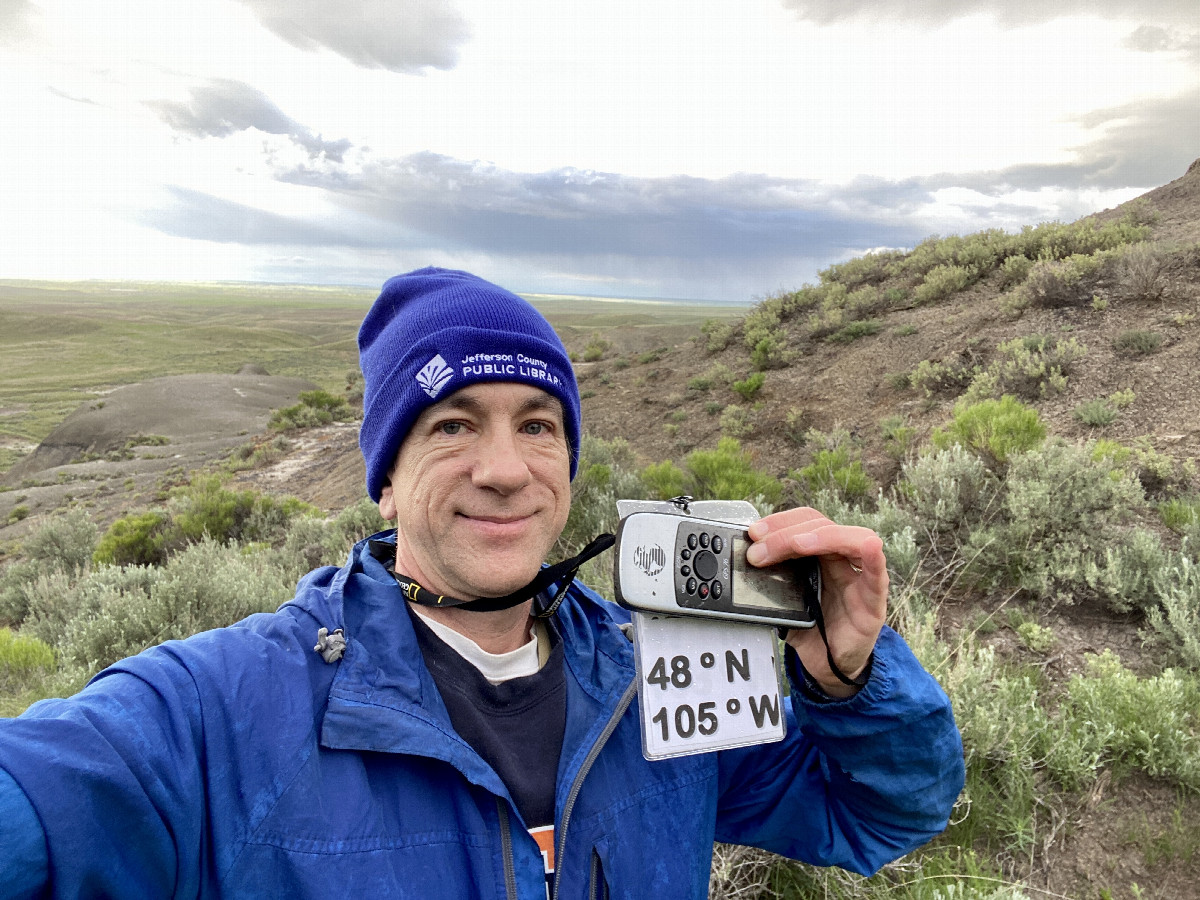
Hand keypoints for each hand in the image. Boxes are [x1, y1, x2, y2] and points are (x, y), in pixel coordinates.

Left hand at [746, 507, 887, 697]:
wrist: (829, 664)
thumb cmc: (811, 629)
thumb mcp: (783, 604)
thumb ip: (768, 587)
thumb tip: (739, 572)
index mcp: (817, 555)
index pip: (802, 523)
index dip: (778, 523)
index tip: (753, 533)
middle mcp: (839, 559)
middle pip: (820, 526)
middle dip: (785, 533)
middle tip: (759, 551)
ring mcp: (858, 576)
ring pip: (850, 539)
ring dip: (820, 537)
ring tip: (796, 545)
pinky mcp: (872, 600)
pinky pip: (877, 574)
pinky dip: (873, 557)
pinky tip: (868, 546)